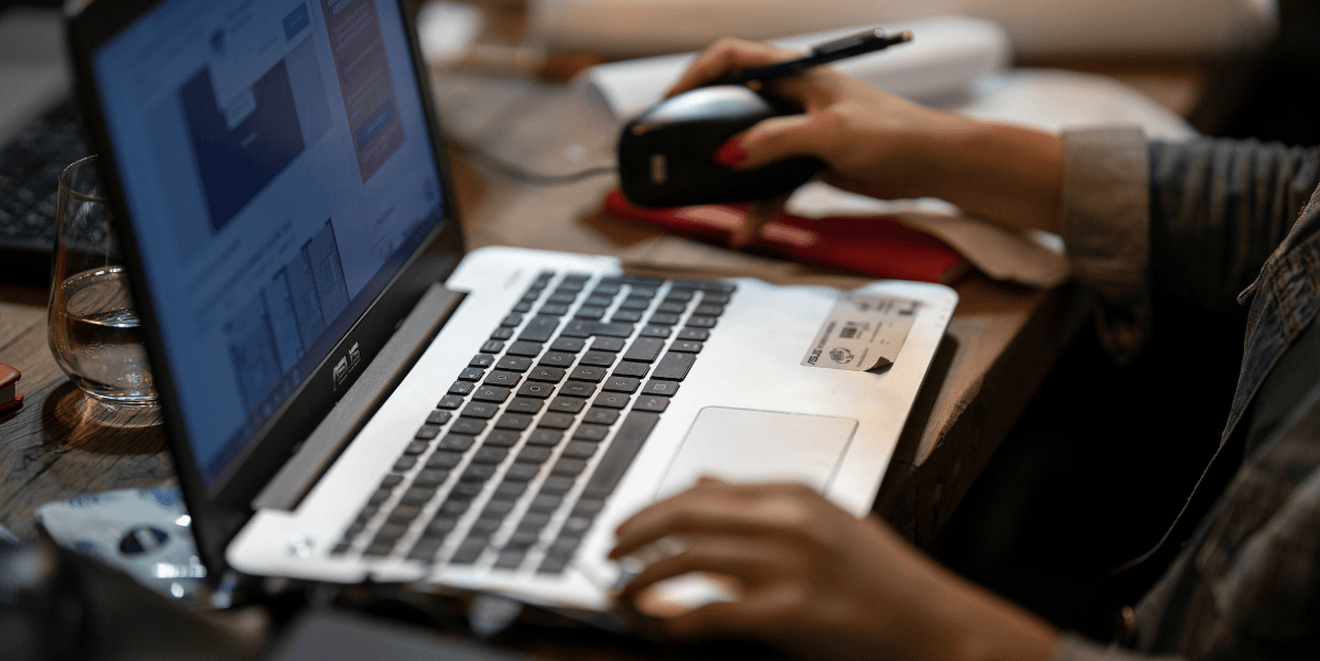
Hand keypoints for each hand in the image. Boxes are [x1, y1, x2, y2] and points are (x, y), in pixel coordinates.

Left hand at [609, 478, 1060, 660]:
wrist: (933, 622)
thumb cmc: (880, 578)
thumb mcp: (823, 520)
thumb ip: (761, 503)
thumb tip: (703, 482)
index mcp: (792, 494)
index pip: (698, 491)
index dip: (650, 511)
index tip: (625, 528)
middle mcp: (787, 520)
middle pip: (683, 516)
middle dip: (634, 537)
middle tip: (609, 556)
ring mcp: (789, 564)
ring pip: (687, 560)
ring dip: (642, 579)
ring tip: (624, 595)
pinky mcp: (792, 610)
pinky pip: (712, 611)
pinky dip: (677, 619)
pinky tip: (664, 626)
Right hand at [670, 39, 1065, 234]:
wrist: (933, 165)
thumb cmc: (894, 132)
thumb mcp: (829, 133)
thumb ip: (775, 141)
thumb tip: (729, 153)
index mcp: (796, 73)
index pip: (733, 58)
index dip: (696, 73)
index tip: (672, 98)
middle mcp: (793, 97)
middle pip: (733, 103)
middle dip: (702, 126)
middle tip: (676, 147)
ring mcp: (800, 130)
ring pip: (750, 149)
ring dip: (730, 176)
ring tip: (706, 196)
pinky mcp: (811, 161)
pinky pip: (773, 182)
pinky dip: (760, 205)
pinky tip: (749, 228)